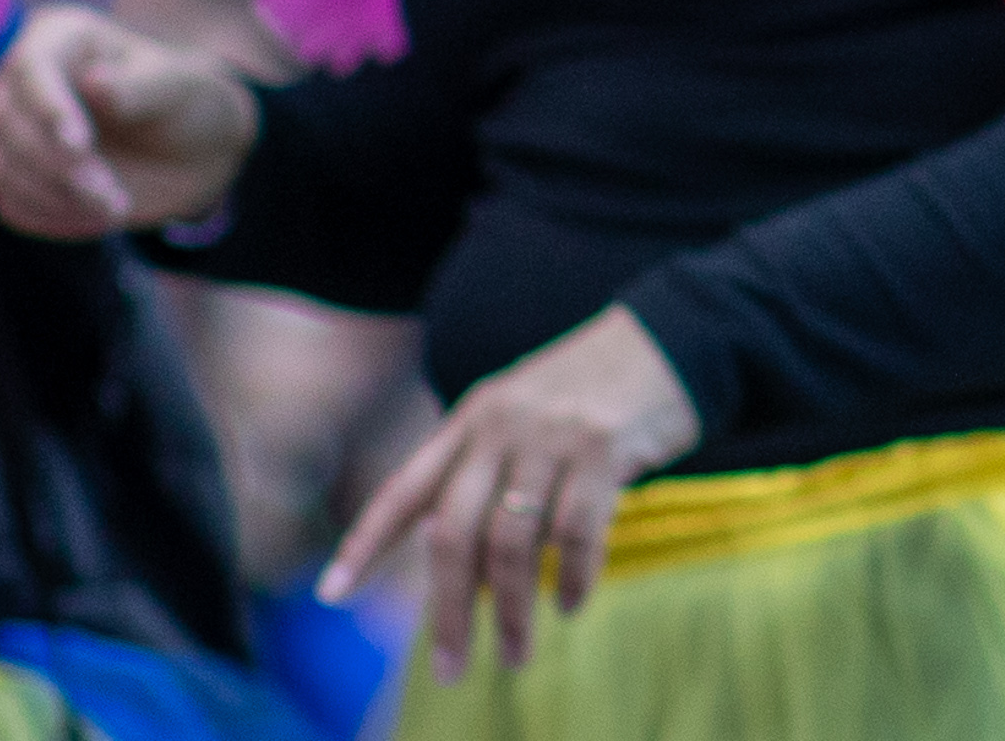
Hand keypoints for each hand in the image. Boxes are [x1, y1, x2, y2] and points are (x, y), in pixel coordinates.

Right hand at [0, 3, 256, 236]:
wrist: (194, 150)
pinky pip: (14, 204)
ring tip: (117, 208)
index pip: (31, 66)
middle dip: (59, 166)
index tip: (80, 147)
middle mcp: (24, 83)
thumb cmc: (187, 101)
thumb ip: (138, 85)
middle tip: (112, 195)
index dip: (49, 109)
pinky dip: (52, 217)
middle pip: (10, 125)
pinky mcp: (20, 176)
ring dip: (57, 197)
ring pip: (5, 170)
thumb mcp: (179, 86)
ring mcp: (14, 132)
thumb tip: (93, 82)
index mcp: (61, 38)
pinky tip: (98, 219)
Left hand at [321, 304, 699, 680]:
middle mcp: (502, 427)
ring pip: (514, 544)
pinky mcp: (604, 450)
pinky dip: (572, 579)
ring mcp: (553, 437)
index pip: (405, 488)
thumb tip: (451, 555)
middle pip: (454, 534)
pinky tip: (571, 605)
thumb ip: (483, 470)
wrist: (673, 337)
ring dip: (513, 612)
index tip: (330, 596)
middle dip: (448, 610)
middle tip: (449, 667)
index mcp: (472, 418)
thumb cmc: (593, 387)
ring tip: (516, 654)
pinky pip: (577, 533)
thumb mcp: (522, 412)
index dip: (365, 544)